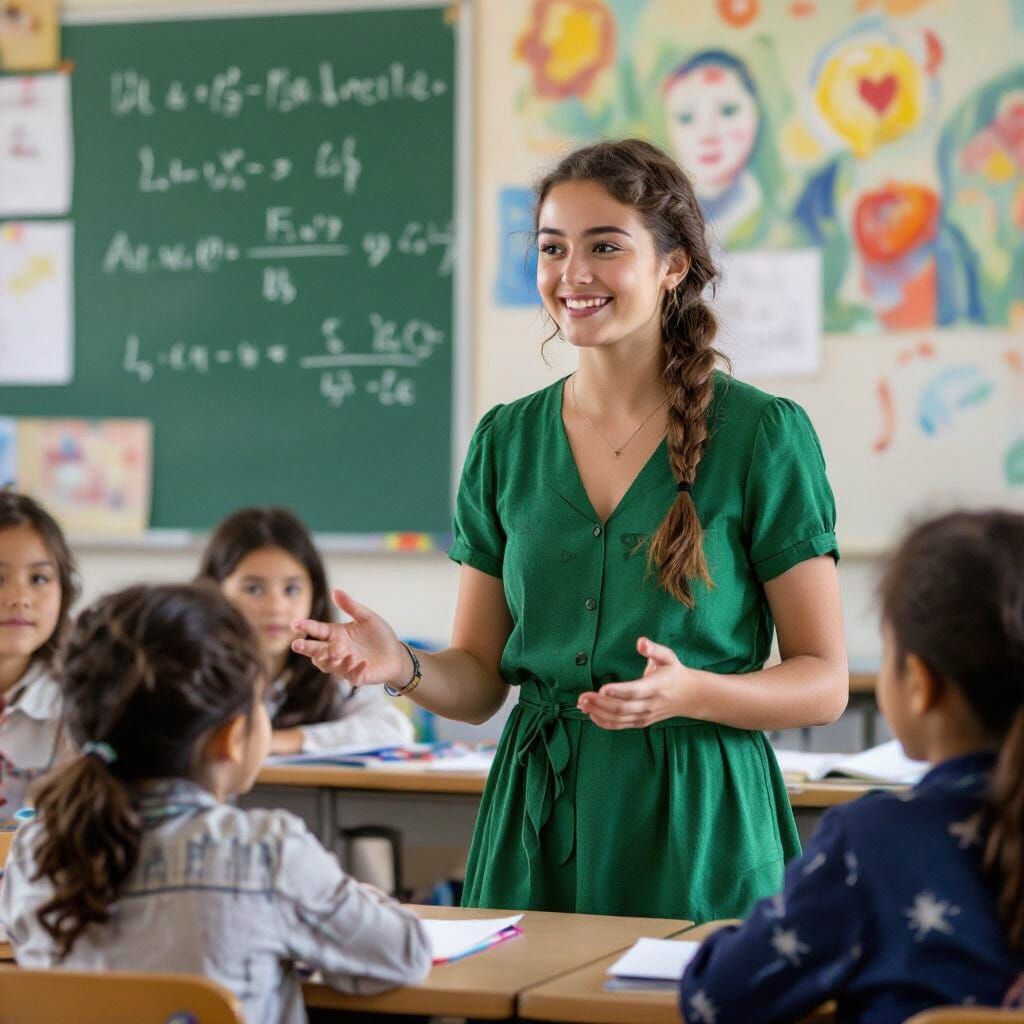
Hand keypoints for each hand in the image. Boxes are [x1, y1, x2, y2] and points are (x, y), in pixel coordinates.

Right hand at [291, 589, 407, 685]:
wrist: (396, 654)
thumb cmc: (379, 635)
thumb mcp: (367, 618)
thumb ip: (351, 607)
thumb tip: (335, 591)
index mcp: (336, 635)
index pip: (317, 630)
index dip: (306, 627)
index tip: (296, 624)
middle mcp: (336, 650)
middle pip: (316, 651)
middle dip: (306, 648)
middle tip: (296, 645)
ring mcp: (344, 665)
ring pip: (328, 665)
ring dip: (331, 659)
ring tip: (339, 651)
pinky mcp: (356, 677)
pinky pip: (350, 675)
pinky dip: (354, 669)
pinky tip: (362, 662)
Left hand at [577, 637, 694, 729]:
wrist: (690, 697)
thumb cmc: (674, 672)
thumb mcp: (668, 657)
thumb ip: (653, 649)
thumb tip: (640, 642)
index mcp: (656, 687)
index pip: (635, 691)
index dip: (618, 691)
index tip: (601, 688)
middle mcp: (649, 704)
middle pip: (622, 708)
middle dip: (600, 703)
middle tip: (582, 697)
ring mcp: (645, 715)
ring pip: (619, 719)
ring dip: (598, 713)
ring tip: (581, 704)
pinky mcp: (640, 722)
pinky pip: (620, 725)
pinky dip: (604, 722)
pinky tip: (591, 714)